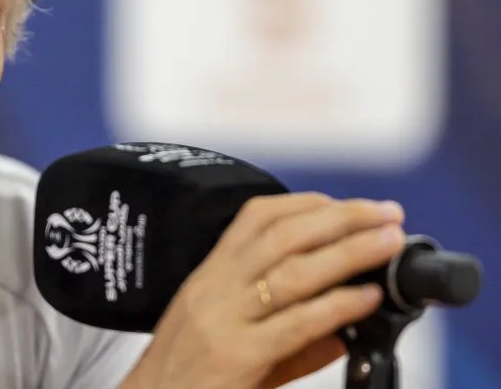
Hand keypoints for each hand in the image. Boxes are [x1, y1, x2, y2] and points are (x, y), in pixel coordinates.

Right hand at [121, 192, 405, 388]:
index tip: (350, 205)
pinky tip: (367, 299)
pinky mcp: (237, 355)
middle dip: (342, 219)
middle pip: (284, 236)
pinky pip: (296, 323)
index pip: (256, 218)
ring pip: (293, 271)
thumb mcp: (227, 335)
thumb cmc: (188, 375)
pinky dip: (338, 306)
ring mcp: (224, 319)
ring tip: (388, 245)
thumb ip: (284, 328)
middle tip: (387, 214)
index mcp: (210, 274)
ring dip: (350, 253)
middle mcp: (214, 287)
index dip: (309, 204)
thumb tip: (343, 324)